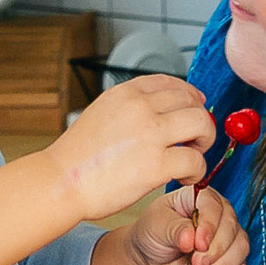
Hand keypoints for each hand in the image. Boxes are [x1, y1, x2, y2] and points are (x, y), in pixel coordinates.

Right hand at [42, 75, 213, 221]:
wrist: (61, 182)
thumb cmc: (78, 158)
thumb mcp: (100, 114)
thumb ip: (129, 109)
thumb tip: (160, 112)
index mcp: (125, 94)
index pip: (170, 82)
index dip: (189, 94)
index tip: (195, 106)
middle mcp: (140, 108)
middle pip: (191, 101)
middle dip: (200, 119)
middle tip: (195, 139)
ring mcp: (150, 134)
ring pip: (201, 124)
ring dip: (204, 141)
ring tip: (192, 156)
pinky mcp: (157, 164)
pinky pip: (195, 161)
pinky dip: (196, 171)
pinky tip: (184, 177)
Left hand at [122, 186, 246, 264]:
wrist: (151, 262)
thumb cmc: (153, 235)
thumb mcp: (156, 226)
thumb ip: (174, 229)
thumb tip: (190, 237)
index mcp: (199, 197)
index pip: (214, 206)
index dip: (210, 225)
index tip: (198, 244)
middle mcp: (218, 214)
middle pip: (232, 228)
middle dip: (215, 250)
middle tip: (196, 263)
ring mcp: (227, 236)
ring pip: (241, 248)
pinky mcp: (231, 259)